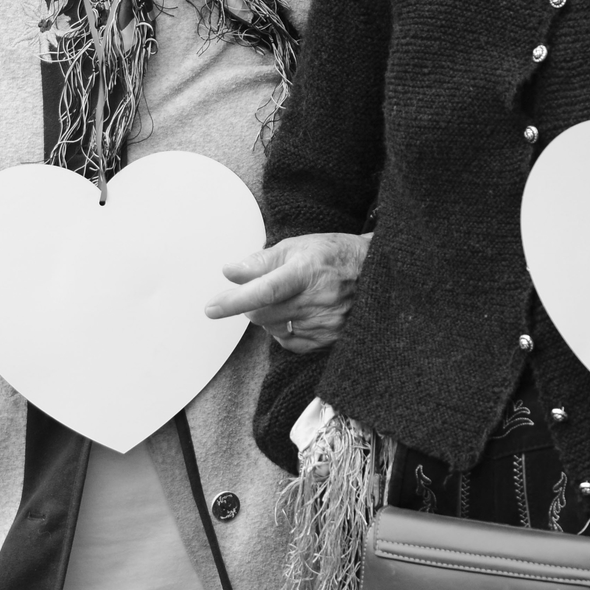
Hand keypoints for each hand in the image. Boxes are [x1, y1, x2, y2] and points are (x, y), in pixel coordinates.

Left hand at [205, 232, 369, 351]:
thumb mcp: (298, 246)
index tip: (211, 308)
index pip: (264, 289)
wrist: (378, 273)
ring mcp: (325, 324)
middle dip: (252, 304)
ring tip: (290, 298)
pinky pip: (288, 343)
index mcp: (307, 271)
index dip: (235, 301)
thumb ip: (261, 261)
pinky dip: (283, 330)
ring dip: (269, 316)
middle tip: (266, 288)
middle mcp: (317, 300)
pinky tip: (298, 314)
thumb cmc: (335, 256)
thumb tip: (230, 272)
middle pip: (262, 313)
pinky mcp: (328, 341)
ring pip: (272, 329)